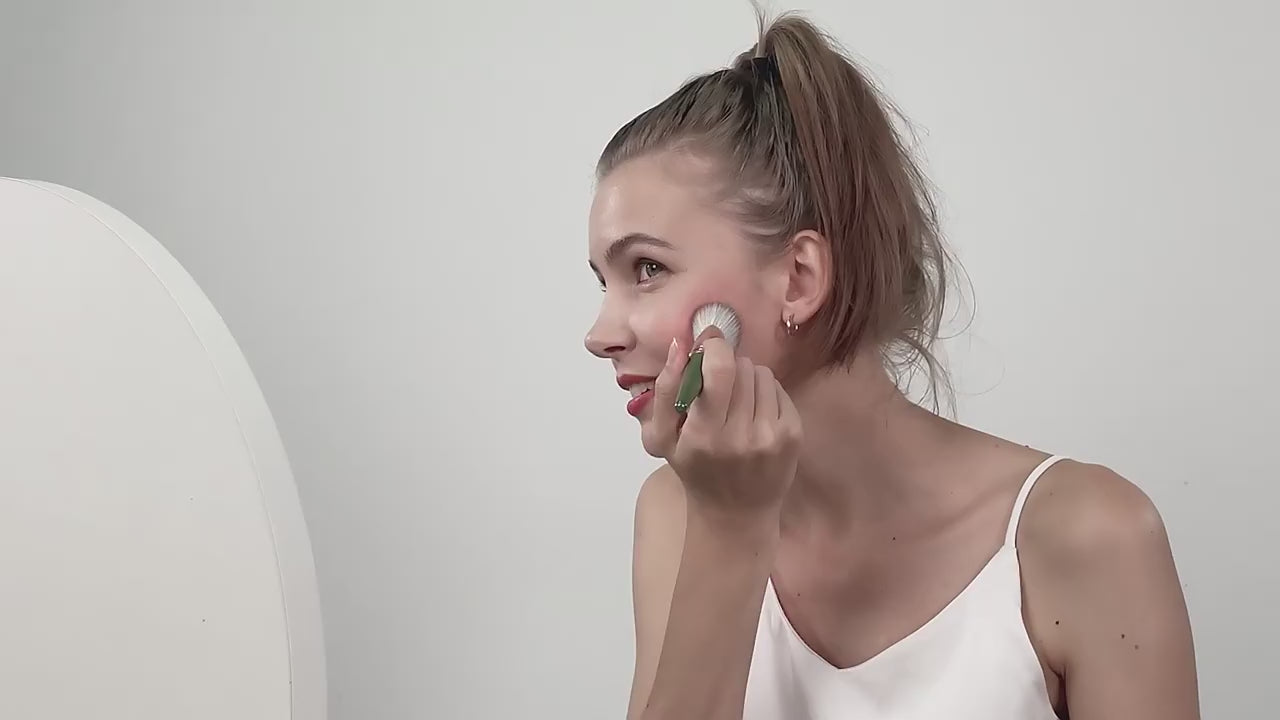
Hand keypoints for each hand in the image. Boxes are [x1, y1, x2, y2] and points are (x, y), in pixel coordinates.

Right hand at [644, 329, 802, 521]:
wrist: (735, 513)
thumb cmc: (695, 470)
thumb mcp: (662, 437)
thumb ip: (665, 389)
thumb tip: (680, 344)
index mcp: (705, 434)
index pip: (720, 368)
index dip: (714, 346)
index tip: (708, 345)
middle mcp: (741, 435)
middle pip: (741, 366)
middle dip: (726, 366)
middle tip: (718, 386)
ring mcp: (772, 436)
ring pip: (761, 374)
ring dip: (746, 379)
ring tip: (736, 403)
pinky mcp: (793, 435)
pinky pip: (779, 389)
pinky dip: (765, 394)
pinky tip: (754, 415)